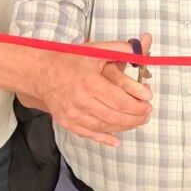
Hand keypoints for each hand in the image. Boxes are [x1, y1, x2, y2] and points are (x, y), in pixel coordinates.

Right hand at [39, 37, 153, 146]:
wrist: (42, 72)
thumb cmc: (70, 60)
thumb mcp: (96, 50)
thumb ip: (121, 50)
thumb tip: (142, 51)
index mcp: (91, 84)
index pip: (121, 101)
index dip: (138, 105)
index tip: (148, 103)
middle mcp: (82, 102)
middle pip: (116, 117)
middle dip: (136, 117)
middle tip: (146, 114)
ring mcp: (74, 115)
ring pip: (106, 127)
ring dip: (125, 127)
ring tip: (137, 121)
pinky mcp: (68, 122)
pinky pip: (90, 135)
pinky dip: (105, 139)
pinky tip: (116, 140)